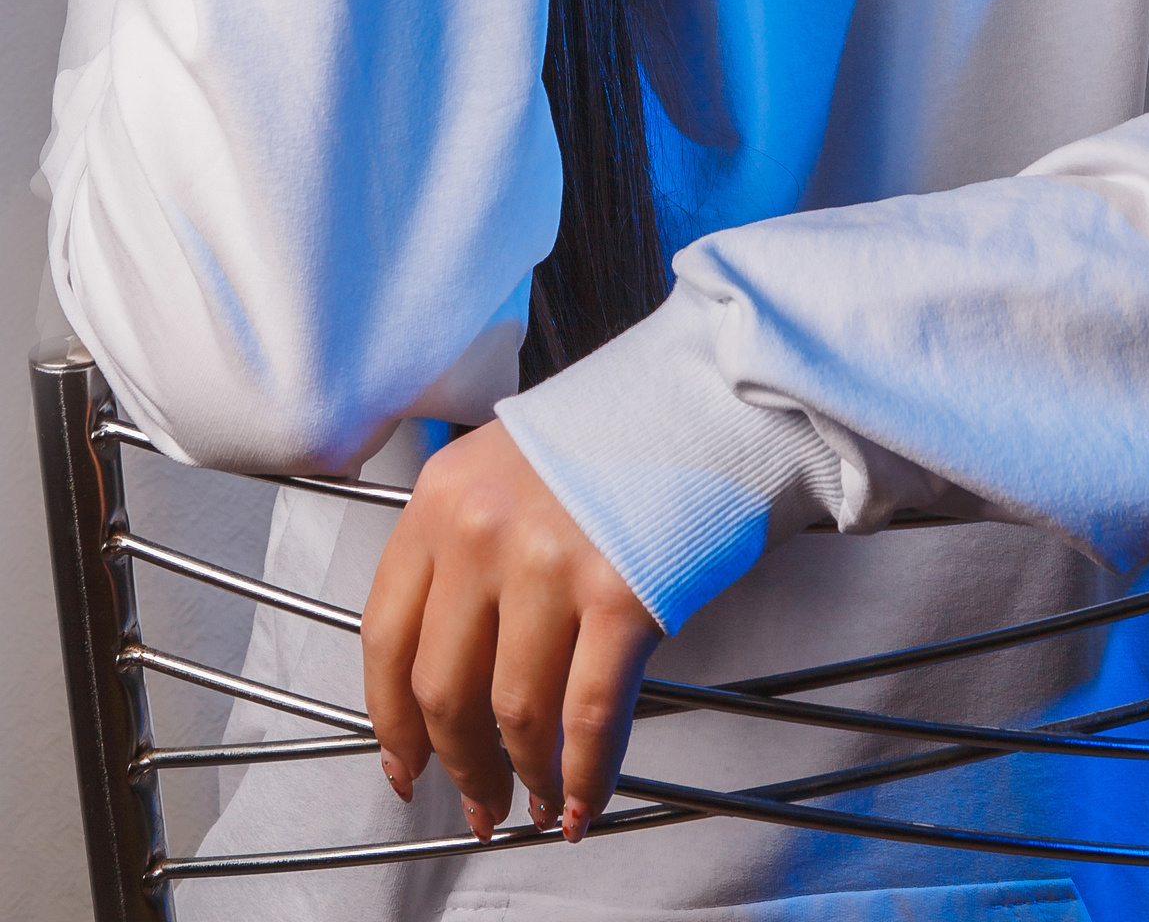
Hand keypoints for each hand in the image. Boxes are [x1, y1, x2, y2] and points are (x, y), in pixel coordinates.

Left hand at [361, 420, 661, 844]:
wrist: (721, 387)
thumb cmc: (629, 424)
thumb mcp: (514, 461)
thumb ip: (473, 543)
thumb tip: (462, 664)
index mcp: (443, 494)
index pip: (386, 634)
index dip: (392, 719)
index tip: (408, 764)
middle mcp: (482, 529)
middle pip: (444, 687)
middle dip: (462, 764)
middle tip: (482, 801)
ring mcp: (550, 563)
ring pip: (515, 711)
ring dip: (526, 775)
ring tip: (542, 802)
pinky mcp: (621, 595)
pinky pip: (588, 716)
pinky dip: (584, 774)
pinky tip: (585, 799)